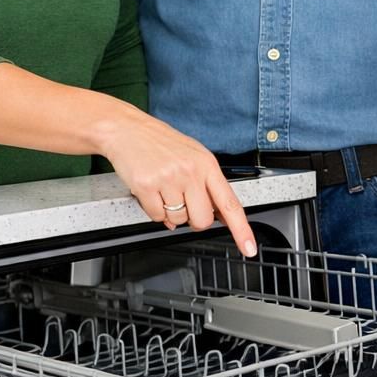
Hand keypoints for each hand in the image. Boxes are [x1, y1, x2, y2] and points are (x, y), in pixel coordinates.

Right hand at [97, 112, 257, 255]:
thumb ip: (205, 184)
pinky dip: (153, 210)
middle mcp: (191, 172)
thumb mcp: (193, 155)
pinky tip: (151, 191)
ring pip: (177, 220)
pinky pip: (156, 217)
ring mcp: (169, 179)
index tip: (249, 248)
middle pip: (202, 220)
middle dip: (193, 220)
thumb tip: (210, 215)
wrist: (127, 129)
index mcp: (207, 164)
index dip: (241, 229)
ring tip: (163, 189)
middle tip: (182, 202)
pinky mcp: (147, 186)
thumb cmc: (160, 142)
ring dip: (170, 212)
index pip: (230, 203)